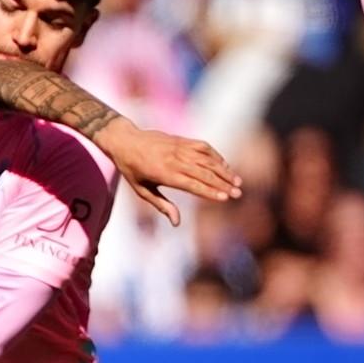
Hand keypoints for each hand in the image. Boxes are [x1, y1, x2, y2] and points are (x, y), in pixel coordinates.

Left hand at [96, 121, 241, 224]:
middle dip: (223, 184)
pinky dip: (216, 155)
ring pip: (207, 159)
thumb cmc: (132, 169)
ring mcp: (179, 148)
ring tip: (237, 181)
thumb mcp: (142, 190)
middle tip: (238, 194)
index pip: (193, 184)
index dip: (210, 191)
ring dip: (224, 170)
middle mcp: (175, 160)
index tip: (225, 198)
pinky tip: (225, 165)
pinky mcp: (182, 140)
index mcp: (164, 174)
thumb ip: (161, 205)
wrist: (125, 140)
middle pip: (205, 173)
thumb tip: (176, 223)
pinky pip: (203, 147)